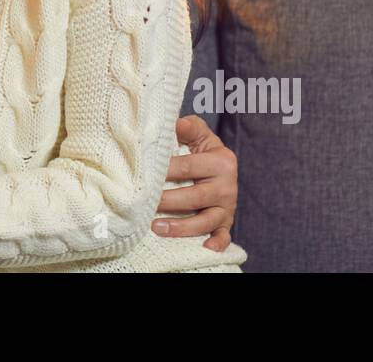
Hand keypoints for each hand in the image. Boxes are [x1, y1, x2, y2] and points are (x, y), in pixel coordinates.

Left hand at [152, 115, 237, 251]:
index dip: (166, 170)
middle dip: (168, 201)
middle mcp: (228, 186)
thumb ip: (189, 127)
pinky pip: (223, 236)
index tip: (145, 173)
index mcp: (222, 162)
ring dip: (180, 227)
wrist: (222, 167)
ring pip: (205, 221)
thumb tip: (177, 123)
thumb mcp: (200, 134)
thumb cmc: (203, 149)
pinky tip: (205, 249)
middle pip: (195, 197)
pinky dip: (217, 244)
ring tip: (156, 227)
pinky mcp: (226, 223)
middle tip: (144, 203)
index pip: (189, 167)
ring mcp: (228, 207)